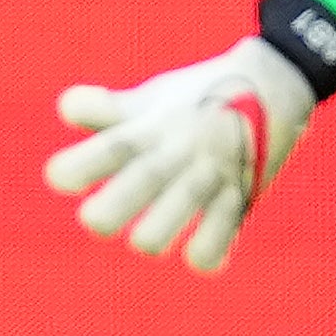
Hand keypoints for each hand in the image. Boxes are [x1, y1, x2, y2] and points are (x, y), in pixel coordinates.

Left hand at [44, 36, 319, 272]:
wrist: (278, 82)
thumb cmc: (198, 96)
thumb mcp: (153, 98)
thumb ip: (107, 110)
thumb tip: (64, 110)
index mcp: (154, 125)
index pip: (116, 143)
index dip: (84, 162)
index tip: (57, 180)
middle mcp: (181, 148)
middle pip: (146, 177)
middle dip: (116, 205)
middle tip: (94, 221)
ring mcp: (214, 173)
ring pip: (185, 207)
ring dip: (160, 229)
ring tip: (146, 239)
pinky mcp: (242, 196)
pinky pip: (225, 233)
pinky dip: (209, 250)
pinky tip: (198, 253)